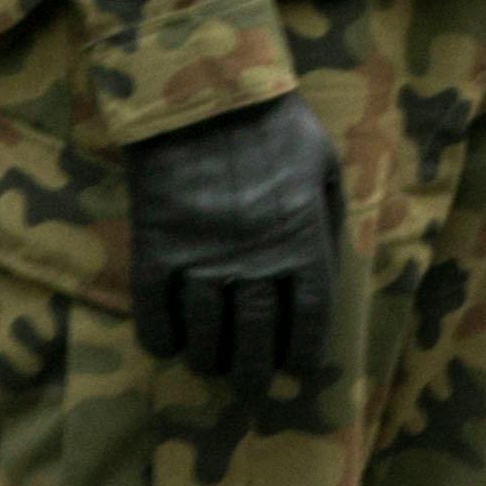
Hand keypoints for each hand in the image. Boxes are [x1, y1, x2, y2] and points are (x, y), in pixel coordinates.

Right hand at [126, 90, 340, 406]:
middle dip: (256, 369)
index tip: (298, 368)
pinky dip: (160, 334)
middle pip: (257, 333)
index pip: (310, 314)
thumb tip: (330, 263)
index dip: (304, 349)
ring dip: (210, 358)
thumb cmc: (276, 127)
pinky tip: (166, 348)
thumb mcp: (324, 166)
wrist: (206, 98)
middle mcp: (255, 260)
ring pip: (206, 329)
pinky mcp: (157, 248)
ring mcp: (202, 257)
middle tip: (253, 388)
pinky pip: (154, 306)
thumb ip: (327, 217)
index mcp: (303, 240)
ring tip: (212, 370)